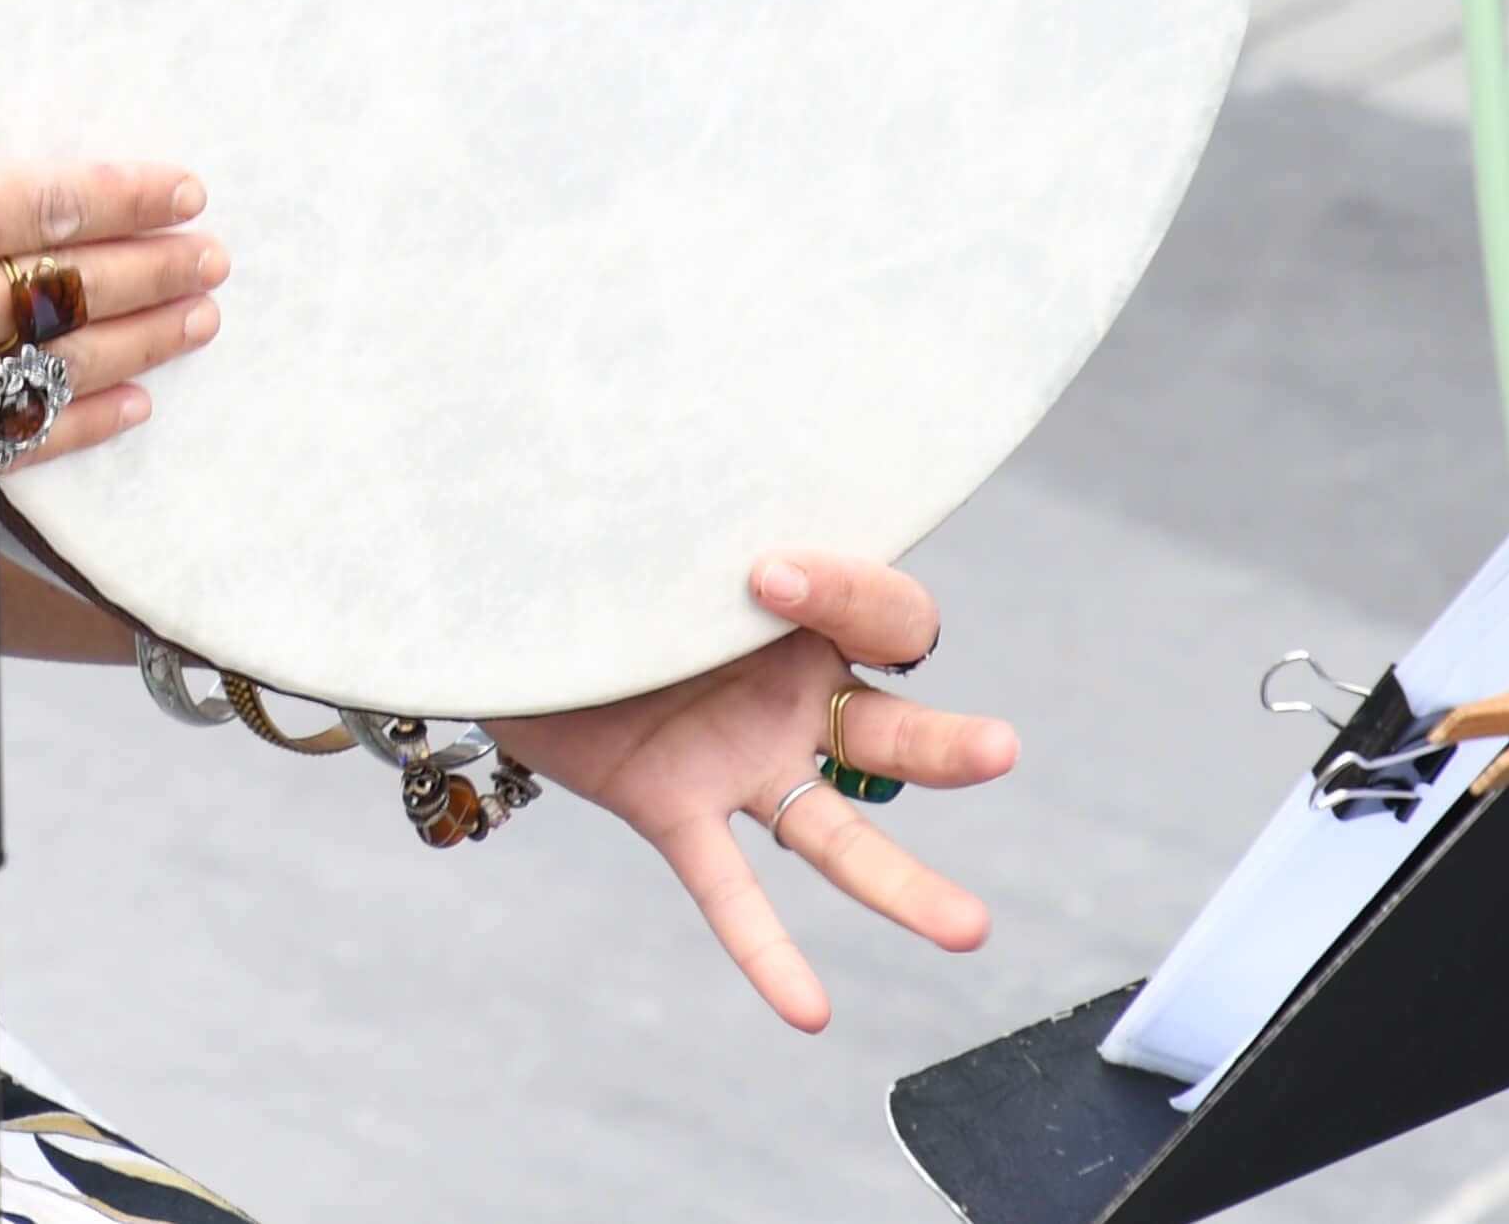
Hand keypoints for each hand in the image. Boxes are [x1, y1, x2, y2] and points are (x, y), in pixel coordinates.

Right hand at [0, 0, 227, 565]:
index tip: (175, 185)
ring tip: (196, 320)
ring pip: (52, 369)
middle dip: (150, 268)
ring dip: (135, 341)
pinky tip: (126, 408)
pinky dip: (76, 426)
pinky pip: (10, 448)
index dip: (115, 193)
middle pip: (61, 289)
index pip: (28, 202)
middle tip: (211, 252)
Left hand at [489, 552, 1017, 1030]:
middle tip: (1001, 751)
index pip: (887, 612)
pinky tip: (809, 1011)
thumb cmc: (598, 543)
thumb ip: (693, 517)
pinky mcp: (675, 807)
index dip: (841, 591)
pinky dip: (767, 949)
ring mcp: (743, 758)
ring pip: (839, 831)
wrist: (506, 606)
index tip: (759, 571)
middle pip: (901, 729)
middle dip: (952, 746)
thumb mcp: (655, 519)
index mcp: (807, 609)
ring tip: (968, 930)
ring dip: (903, 885)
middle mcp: (793, 692)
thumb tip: (707, 496)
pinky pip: (732, 888)